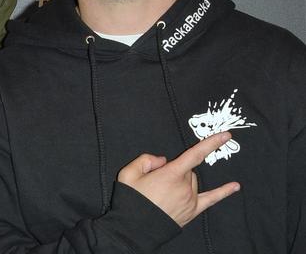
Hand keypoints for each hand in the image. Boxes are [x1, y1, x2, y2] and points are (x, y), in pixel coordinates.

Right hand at [117, 132, 239, 226]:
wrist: (135, 228)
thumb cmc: (132, 200)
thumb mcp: (128, 173)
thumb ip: (146, 159)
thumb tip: (162, 160)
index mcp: (170, 174)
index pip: (195, 154)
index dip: (211, 143)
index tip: (225, 135)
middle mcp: (185, 186)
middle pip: (188, 170)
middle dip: (175, 170)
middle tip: (156, 180)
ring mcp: (191, 199)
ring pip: (193, 181)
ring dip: (183, 180)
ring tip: (163, 190)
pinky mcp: (192, 210)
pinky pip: (211, 199)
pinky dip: (224, 192)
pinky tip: (235, 186)